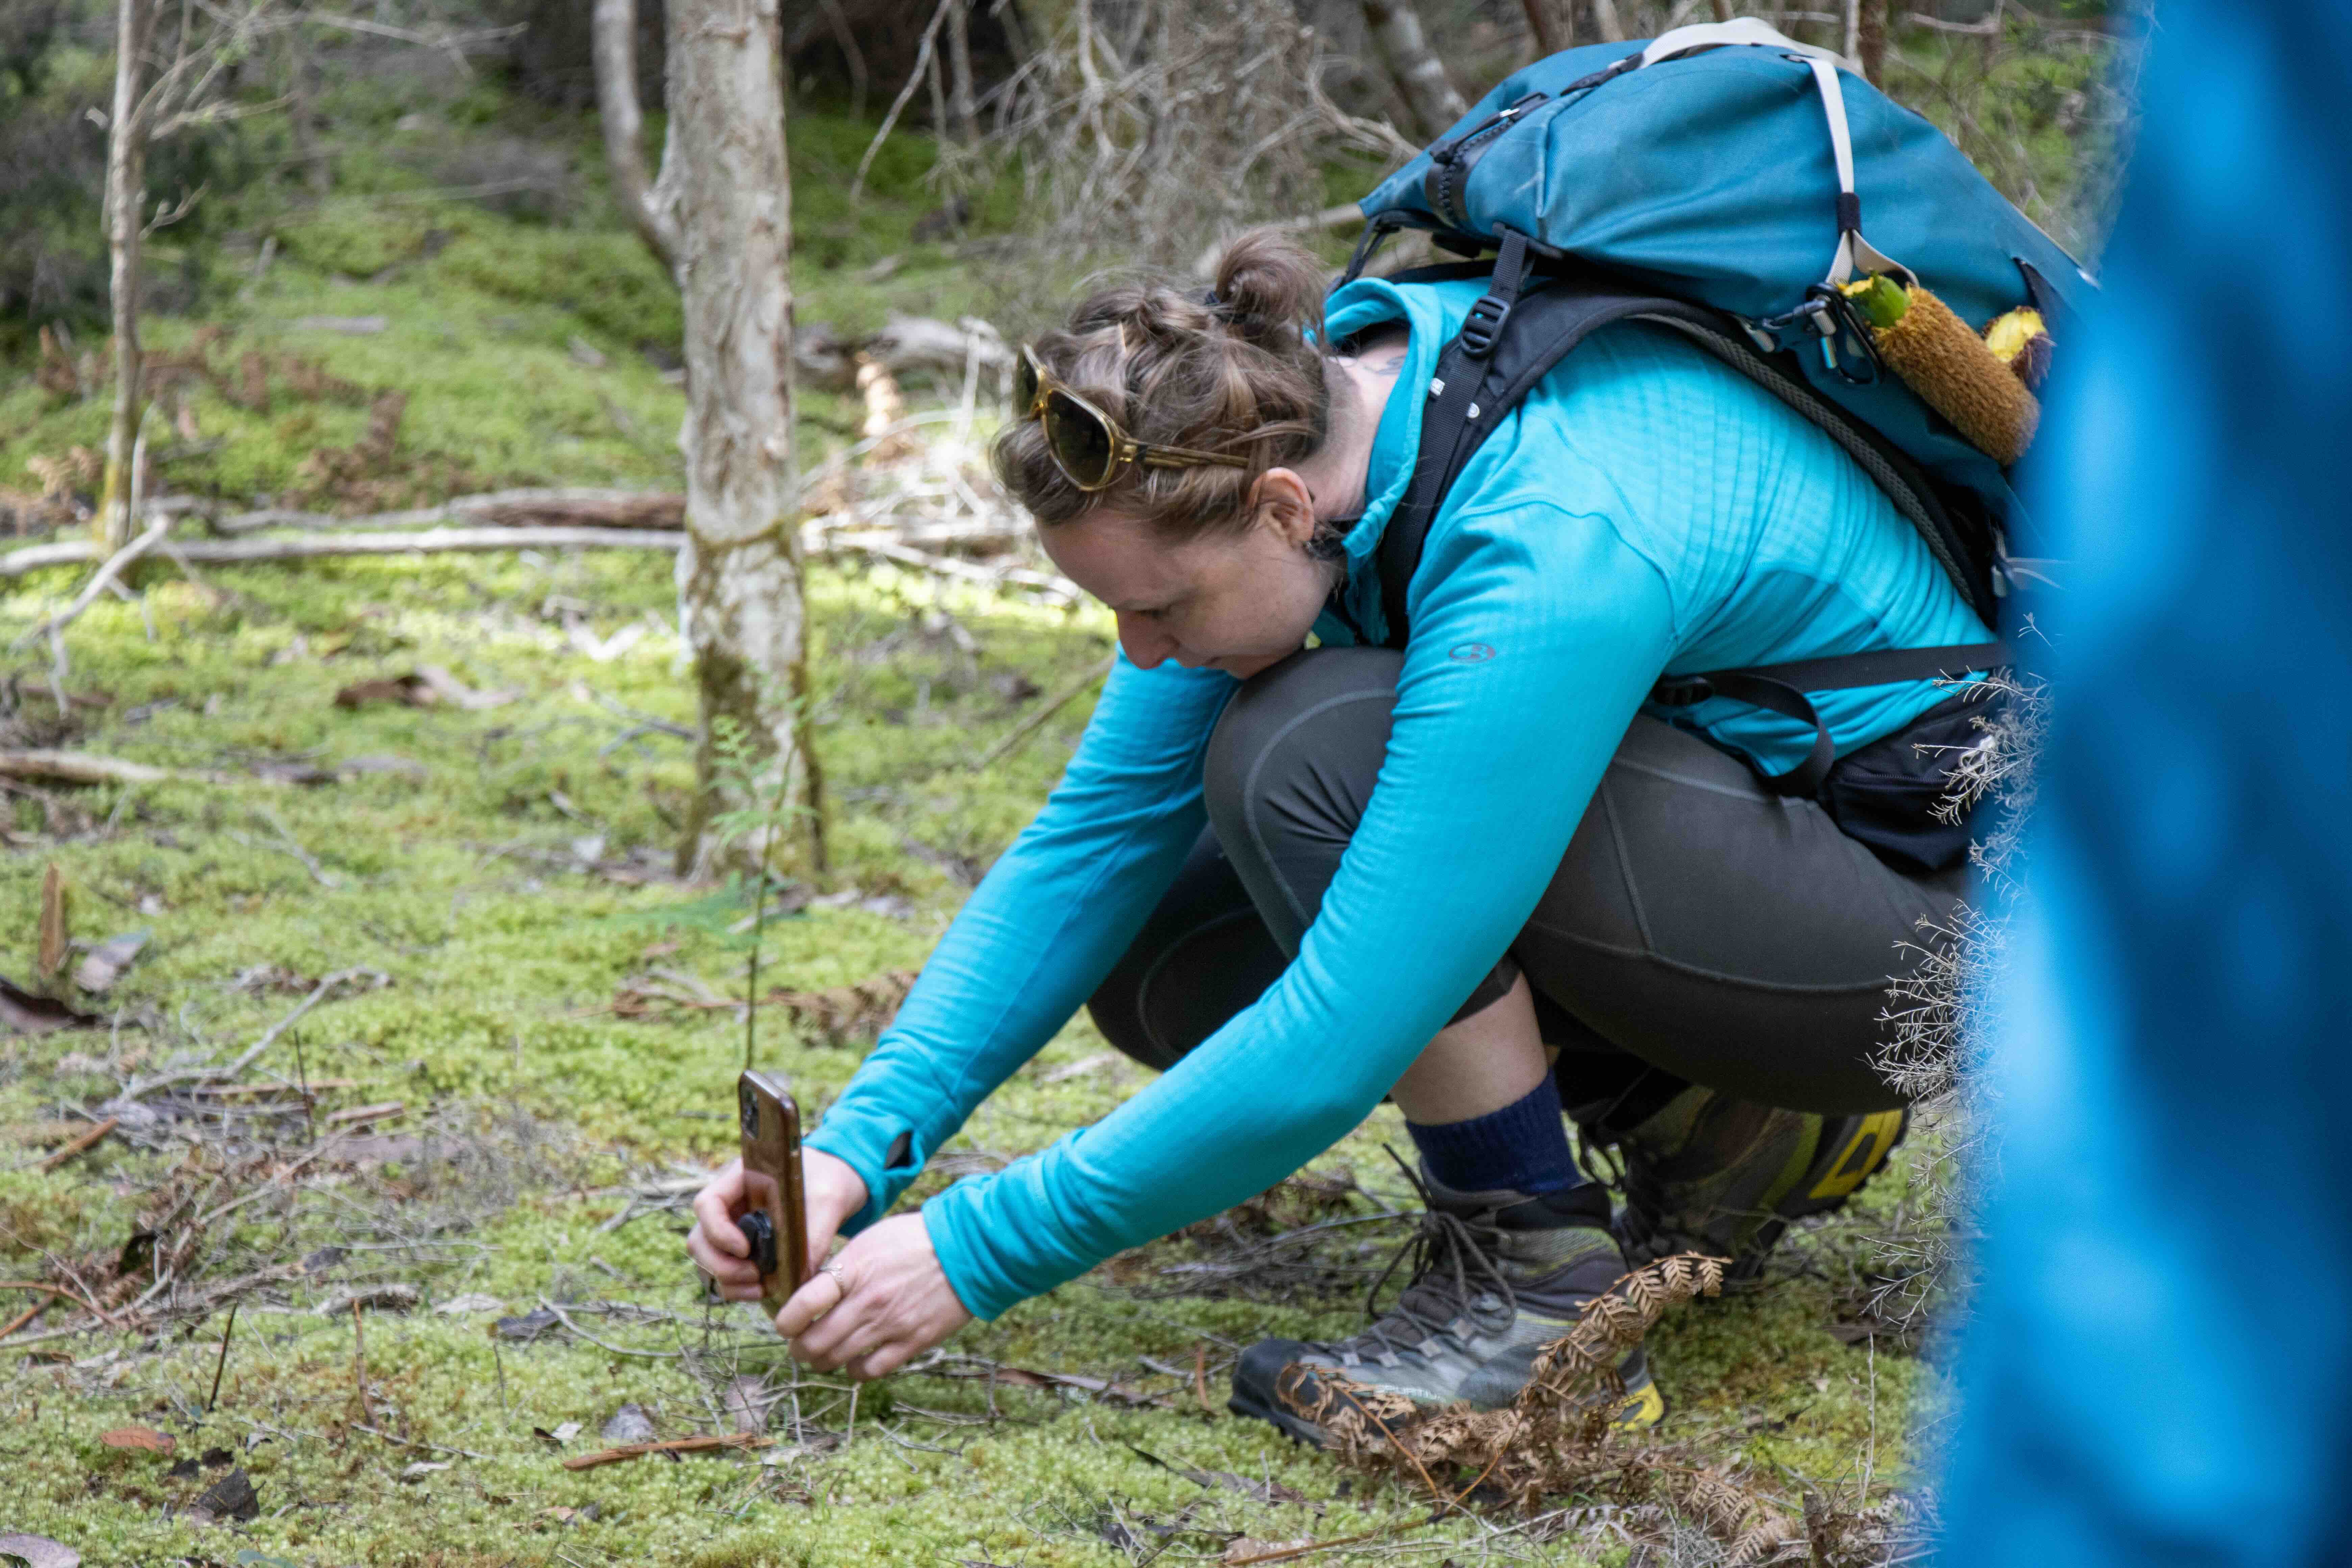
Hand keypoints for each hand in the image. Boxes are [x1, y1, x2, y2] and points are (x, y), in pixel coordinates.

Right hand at [686, 1148, 868, 1302]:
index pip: (707, 1204)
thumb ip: (815, 1234)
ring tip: (759, 1289)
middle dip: (721, 1265)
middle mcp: (727, 1204)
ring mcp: (729, 1227)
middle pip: (700, 1238)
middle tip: (754, 1276)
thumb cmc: (826, 1182)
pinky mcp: (739, 1249)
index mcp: (740, 1179)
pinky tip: (761, 1290)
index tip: (745, 1249)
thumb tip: (801, 1276)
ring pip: (706, 1259)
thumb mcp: (826, 1201)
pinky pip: (722, 1271)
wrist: (831, 1183)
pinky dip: (735, 1285)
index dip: (718, 1231)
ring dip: (726, 1280)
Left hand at [774, 1211, 972, 1379]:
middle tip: (799, 1344)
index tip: (785, 1323)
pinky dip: (855, 1371)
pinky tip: (855, 1361)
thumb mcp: (870, 1240)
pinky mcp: (911, 1343)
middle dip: (798, 1348)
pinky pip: (870, 1371)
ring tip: (822, 1355)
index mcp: (854, 1269)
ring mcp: (890, 1325)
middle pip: (814, 1341)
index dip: (785, 1321)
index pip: (803, 1305)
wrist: (968, 1249)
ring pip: (836, 1359)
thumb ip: (841, 1266)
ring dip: (821, 1361)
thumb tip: (812, 1289)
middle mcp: (867, 1301)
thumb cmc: (916, 1239)